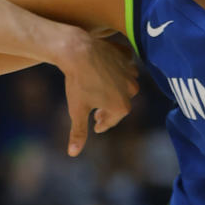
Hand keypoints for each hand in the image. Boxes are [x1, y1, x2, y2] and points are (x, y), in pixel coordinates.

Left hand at [60, 32, 138, 156]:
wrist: (78, 50)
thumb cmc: (77, 82)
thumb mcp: (76, 110)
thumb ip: (78, 132)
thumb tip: (73, 153)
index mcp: (122, 106)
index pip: (110, 120)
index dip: (101, 124)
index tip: (95, 126)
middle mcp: (132, 90)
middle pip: (119, 104)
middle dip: (108, 109)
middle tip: (96, 113)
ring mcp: (131, 72)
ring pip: (123, 85)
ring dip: (114, 90)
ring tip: (101, 91)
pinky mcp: (128, 56)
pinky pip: (125, 66)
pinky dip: (117, 70)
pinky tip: (107, 71)